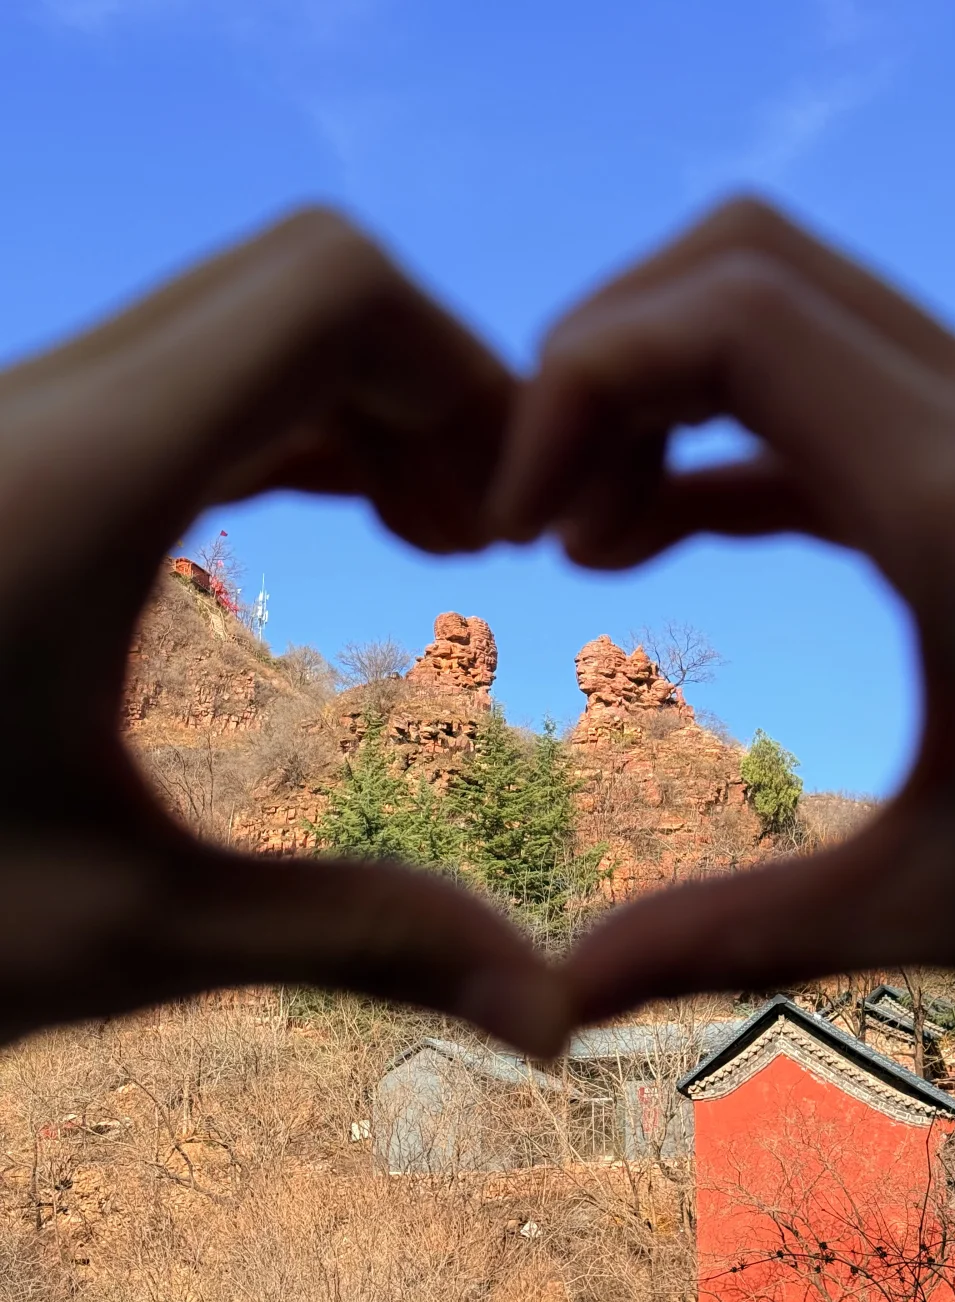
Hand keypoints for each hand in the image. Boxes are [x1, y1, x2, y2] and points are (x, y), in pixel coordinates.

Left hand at [0, 208, 564, 1054]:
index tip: (507, 526)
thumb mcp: (116, 934)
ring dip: (360, 405)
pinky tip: (320, 522)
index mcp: (72, 483)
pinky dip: (281, 422)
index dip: (467, 376)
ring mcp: (4, 414)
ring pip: (236, 318)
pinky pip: (175, 374)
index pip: (330, 289)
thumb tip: (553, 1018)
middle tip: (478, 543)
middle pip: (300, 283)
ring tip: (425, 539)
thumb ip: (359, 940)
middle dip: (432, 391)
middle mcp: (29, 403)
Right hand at [490, 195, 954, 1022]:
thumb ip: (731, 940)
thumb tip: (558, 1004)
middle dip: (598, 361)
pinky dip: (722, 434)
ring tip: (587, 532)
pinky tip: (663, 530)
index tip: (517, 526)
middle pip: (743, 263)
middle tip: (535, 510)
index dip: (574, 382)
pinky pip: (832, 386)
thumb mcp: (948, 903)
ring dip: (657, 390)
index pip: (729, 316)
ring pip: (788, 299)